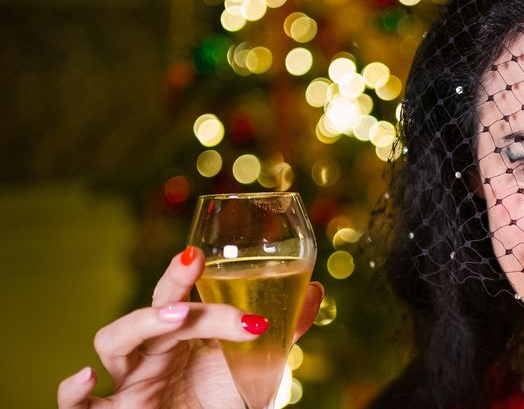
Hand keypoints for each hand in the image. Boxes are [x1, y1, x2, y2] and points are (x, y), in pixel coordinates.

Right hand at [57, 248, 322, 408]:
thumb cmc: (222, 404)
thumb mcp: (259, 369)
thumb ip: (285, 330)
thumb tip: (315, 291)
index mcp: (182, 335)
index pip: (180, 294)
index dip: (190, 276)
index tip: (212, 264)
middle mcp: (152, 352)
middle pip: (153, 309)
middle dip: (172, 287)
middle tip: (196, 263)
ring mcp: (128, 382)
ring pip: (113, 339)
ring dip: (142, 322)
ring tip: (177, 314)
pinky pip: (73, 404)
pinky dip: (72, 391)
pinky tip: (85, 377)